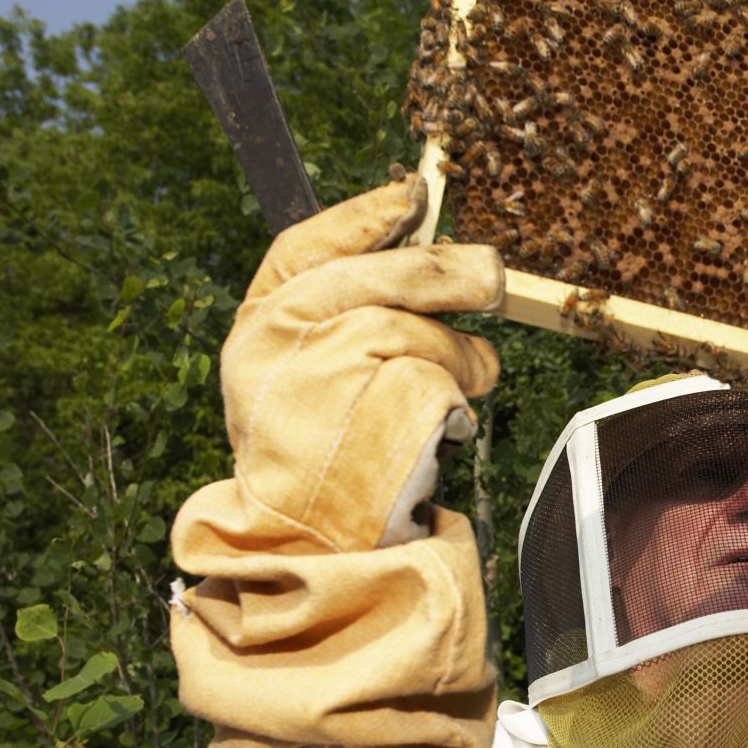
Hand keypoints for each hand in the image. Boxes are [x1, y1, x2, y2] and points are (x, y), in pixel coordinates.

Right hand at [220, 175, 502, 550]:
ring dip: (459, 361)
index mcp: (256, 329)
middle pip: (386, 279)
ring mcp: (327, 375)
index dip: (361, 218)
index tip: (412, 194)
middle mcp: (280, 345)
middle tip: (490, 275)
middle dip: (448, 273)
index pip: (304, 248)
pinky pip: (443, 385)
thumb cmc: (322, 461)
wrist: (310, 553)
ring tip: (450, 395)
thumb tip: (428, 249)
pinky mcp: (378, 410)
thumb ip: (344, 317)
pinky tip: (434, 436)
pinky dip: (455, 405)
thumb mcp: (308, 381)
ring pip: (424, 334)